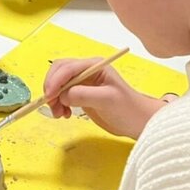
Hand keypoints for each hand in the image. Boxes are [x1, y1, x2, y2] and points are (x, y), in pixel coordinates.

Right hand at [43, 58, 162, 139]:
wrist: (138, 123)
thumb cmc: (127, 109)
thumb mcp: (106, 100)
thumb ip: (83, 94)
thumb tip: (62, 95)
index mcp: (94, 66)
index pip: (67, 67)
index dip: (56, 80)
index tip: (50, 96)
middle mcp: (86, 71)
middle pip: (59, 72)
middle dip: (52, 88)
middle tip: (52, 106)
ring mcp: (83, 82)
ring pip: (58, 84)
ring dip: (54, 98)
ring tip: (60, 115)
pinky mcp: (81, 94)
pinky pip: (62, 94)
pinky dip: (59, 103)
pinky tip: (65, 114)